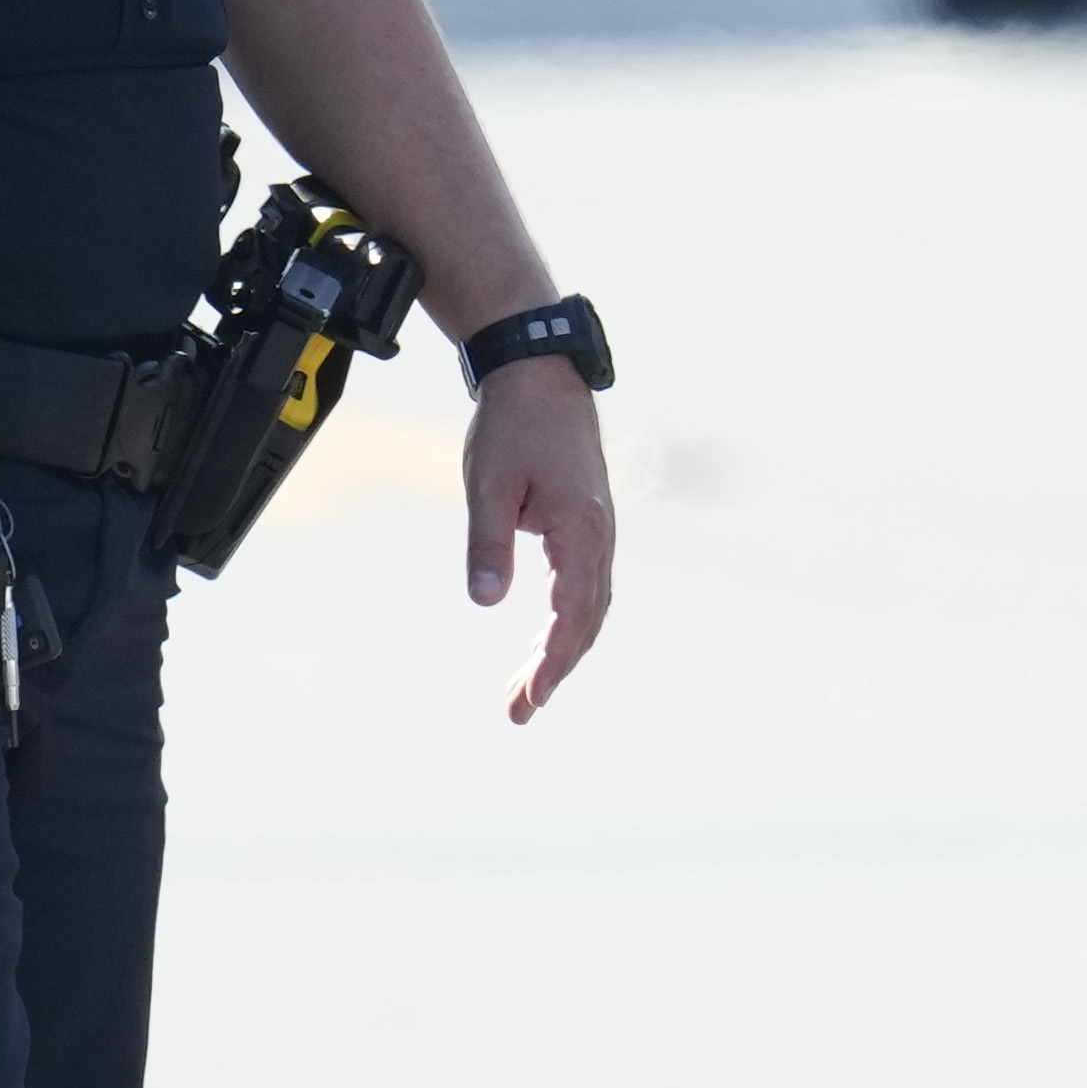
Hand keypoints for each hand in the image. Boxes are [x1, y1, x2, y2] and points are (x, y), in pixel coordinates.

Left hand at [460, 359, 616, 720]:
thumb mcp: (488, 485)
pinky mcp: (588, 526)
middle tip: (520, 710)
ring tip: (527, 690)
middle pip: (585, 621)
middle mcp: (600, 537)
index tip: (532, 697)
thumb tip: (486, 603)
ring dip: (561, 650)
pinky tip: (545, 642)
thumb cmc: (511, 426)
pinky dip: (569, 622)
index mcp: (581, 531)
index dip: (553, 661)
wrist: (540, 377)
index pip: (571, 614)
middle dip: (554, 669)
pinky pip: (585, 588)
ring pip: (589, 608)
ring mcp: (599, 533)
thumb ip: (488, 544)